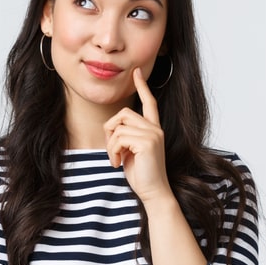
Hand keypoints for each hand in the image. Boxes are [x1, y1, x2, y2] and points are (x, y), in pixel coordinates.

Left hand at [103, 68, 171, 203]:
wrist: (154, 192)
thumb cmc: (142, 175)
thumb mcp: (132, 151)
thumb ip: (127, 136)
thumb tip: (114, 128)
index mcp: (153, 129)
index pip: (149, 102)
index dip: (142, 86)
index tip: (137, 72)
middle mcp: (155, 128)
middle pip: (123, 114)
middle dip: (110, 130)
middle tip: (112, 151)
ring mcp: (152, 134)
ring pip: (118, 127)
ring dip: (110, 145)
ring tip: (116, 160)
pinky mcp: (147, 142)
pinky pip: (118, 138)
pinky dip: (113, 151)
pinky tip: (118, 163)